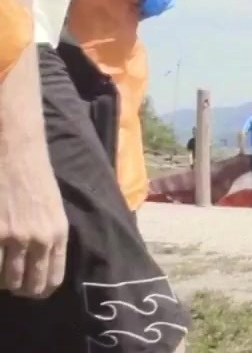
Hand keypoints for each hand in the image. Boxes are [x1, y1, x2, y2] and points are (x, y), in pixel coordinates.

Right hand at [0, 62, 66, 298]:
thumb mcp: (54, 211)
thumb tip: (39, 269)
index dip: (36, 289)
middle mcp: (37, 240)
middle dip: (15, 286)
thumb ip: (49, 241)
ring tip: (0, 260)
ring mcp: (11, 237)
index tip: (27, 287)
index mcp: (58, 235)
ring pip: (2, 280)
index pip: (49, 281)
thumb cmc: (36, 178)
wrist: (16, 149)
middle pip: (23, 287)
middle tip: (9, 277)